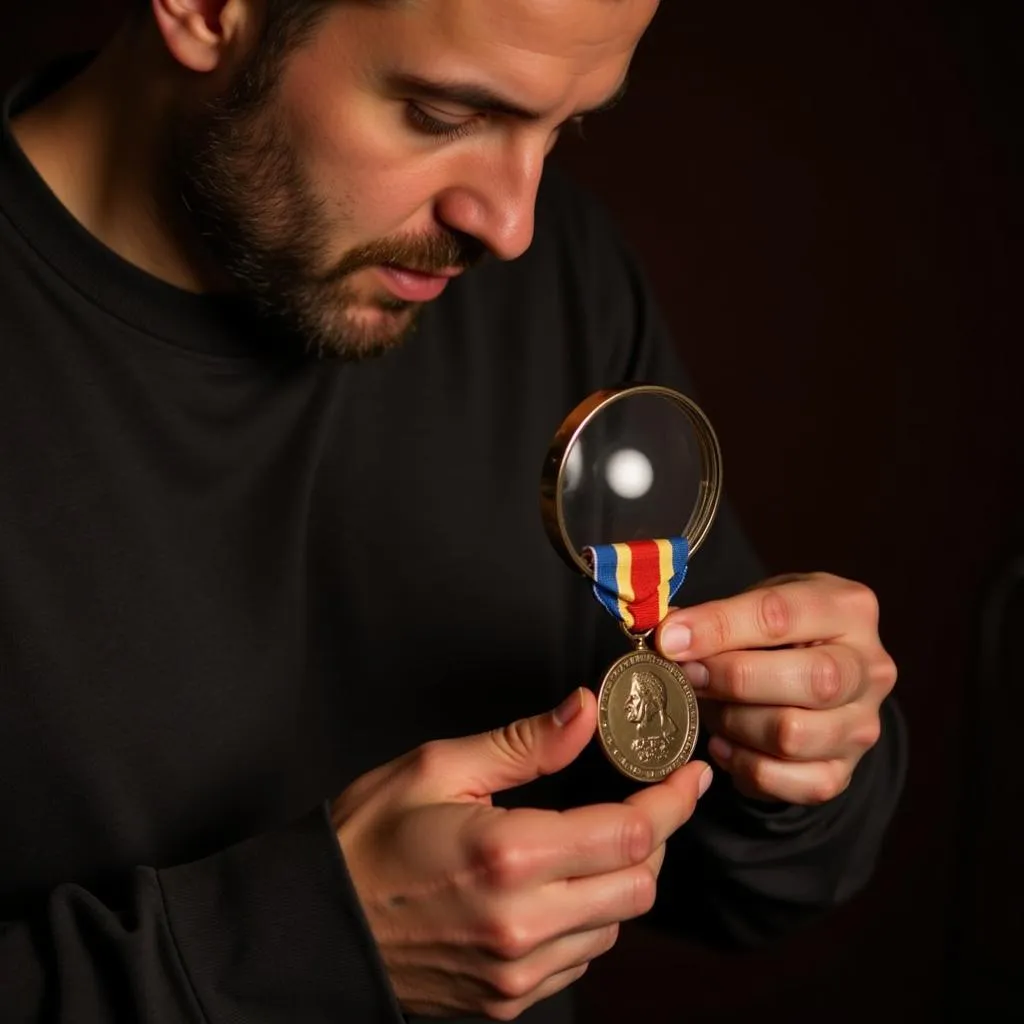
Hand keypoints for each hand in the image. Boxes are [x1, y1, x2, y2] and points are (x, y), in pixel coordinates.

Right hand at [331, 689, 711, 1019]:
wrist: (317, 923)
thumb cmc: (369, 836)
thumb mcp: (439, 768)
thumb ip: (526, 743)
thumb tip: (587, 710)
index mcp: (510, 854)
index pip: (631, 833)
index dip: (673, 801)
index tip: (689, 774)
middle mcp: (524, 924)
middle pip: (640, 885)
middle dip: (654, 837)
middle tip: (644, 799)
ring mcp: (517, 973)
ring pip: (616, 925)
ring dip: (622, 878)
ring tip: (596, 840)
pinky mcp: (507, 1001)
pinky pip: (581, 959)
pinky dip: (590, 919)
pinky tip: (563, 886)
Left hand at [655, 572, 896, 805]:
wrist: (816, 671)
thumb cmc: (779, 630)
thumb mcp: (756, 601)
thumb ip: (718, 615)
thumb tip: (669, 638)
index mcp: (848, 608)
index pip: (781, 615)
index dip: (718, 628)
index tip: (670, 640)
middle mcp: (871, 668)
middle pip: (810, 681)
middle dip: (733, 679)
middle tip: (689, 675)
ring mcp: (863, 725)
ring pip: (794, 735)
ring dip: (735, 723)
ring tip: (710, 707)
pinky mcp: (846, 772)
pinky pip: (791, 782)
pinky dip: (745, 766)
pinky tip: (725, 743)